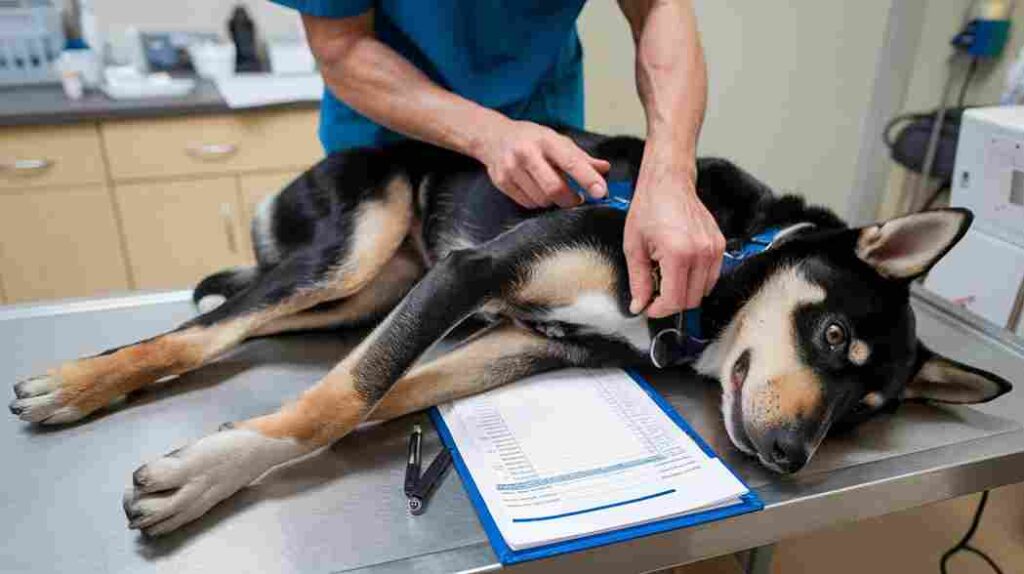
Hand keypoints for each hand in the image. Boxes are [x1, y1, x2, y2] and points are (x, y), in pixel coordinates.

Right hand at [476, 119, 610, 207]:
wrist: (494, 137)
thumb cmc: (531, 139)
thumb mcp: (557, 140)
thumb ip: (581, 157)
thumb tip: (604, 169)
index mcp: (545, 140)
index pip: (570, 162)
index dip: (588, 179)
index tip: (601, 192)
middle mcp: (526, 153)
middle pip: (554, 188)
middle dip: (571, 199)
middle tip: (578, 199)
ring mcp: (511, 169)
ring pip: (541, 200)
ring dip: (554, 201)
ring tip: (554, 190)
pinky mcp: (502, 182)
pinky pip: (528, 203)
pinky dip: (538, 202)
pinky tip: (538, 190)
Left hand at [624, 164, 724, 317]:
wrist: (668, 184)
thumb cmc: (649, 209)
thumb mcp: (634, 247)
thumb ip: (638, 281)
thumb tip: (639, 305)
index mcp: (678, 253)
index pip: (674, 300)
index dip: (659, 310)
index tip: (649, 308)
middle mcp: (701, 253)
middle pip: (691, 300)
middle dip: (671, 303)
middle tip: (655, 293)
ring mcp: (714, 249)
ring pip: (703, 291)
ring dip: (684, 292)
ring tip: (666, 276)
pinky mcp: (720, 246)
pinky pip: (711, 277)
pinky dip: (697, 281)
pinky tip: (680, 269)